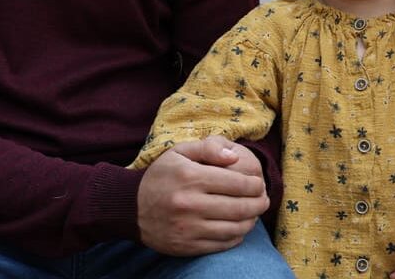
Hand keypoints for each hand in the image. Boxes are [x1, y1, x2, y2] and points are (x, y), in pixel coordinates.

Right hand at [137, 136, 269, 255]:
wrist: (130, 207)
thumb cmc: (161, 176)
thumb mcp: (179, 152)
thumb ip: (208, 148)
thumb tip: (235, 156)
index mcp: (191, 178)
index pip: (238, 183)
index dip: (255, 184)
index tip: (259, 183)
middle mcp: (190, 204)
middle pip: (240, 207)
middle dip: (259, 203)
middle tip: (264, 200)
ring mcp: (188, 228)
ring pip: (235, 228)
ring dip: (251, 221)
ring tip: (254, 214)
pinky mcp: (187, 246)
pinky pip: (222, 244)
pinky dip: (236, 237)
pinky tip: (238, 228)